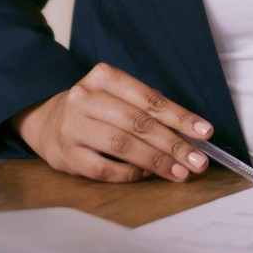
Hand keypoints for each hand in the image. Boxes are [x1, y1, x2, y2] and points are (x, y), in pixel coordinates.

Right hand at [11, 63, 213, 183]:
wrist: (48, 121)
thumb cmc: (96, 109)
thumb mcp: (118, 96)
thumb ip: (149, 110)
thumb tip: (191, 135)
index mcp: (103, 77)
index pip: (149, 99)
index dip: (179, 117)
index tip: (204, 132)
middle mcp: (85, 98)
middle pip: (138, 123)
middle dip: (173, 144)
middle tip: (198, 160)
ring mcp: (73, 127)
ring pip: (123, 146)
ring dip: (157, 162)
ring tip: (180, 172)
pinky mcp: (68, 155)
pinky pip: (106, 169)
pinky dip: (131, 174)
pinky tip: (148, 176)